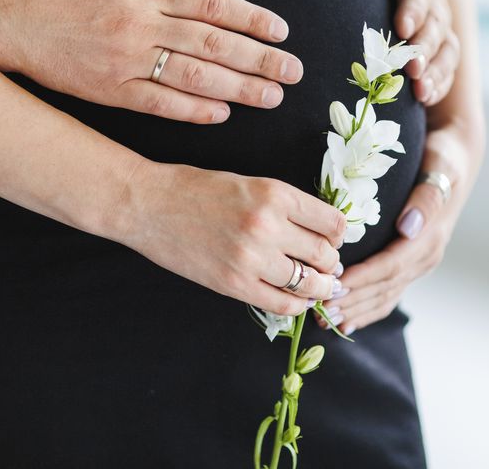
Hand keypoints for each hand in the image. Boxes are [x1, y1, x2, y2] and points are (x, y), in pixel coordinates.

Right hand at [0, 0, 303, 123]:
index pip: (214, 4)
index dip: (253, 19)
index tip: (282, 31)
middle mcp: (141, 23)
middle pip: (214, 44)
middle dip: (260, 59)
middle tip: (295, 72)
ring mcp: (125, 59)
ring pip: (194, 76)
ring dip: (238, 88)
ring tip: (272, 96)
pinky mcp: (107, 89)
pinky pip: (158, 103)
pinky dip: (191, 108)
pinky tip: (220, 112)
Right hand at [122, 159, 346, 315]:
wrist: (149, 204)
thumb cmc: (196, 188)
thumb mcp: (249, 183)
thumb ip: (285, 205)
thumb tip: (321, 231)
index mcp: (276, 193)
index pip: (333, 222)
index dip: (339, 234)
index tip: (334, 239)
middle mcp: (269, 225)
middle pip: (325, 254)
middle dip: (331, 263)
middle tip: (328, 266)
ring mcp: (251, 258)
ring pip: (309, 283)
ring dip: (320, 288)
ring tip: (319, 286)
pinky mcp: (234, 283)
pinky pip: (282, 304)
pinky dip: (297, 305)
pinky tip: (298, 300)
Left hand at [314, 120, 482, 333]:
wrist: (456, 158)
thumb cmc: (442, 159)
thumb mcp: (440, 169)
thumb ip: (426, 199)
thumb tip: (409, 227)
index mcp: (429, 238)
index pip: (390, 266)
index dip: (362, 278)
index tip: (334, 286)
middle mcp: (425, 257)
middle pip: (384, 287)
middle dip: (352, 300)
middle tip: (319, 309)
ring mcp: (418, 264)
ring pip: (384, 296)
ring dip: (355, 310)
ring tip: (324, 319)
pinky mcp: (410, 265)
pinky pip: (388, 294)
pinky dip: (367, 310)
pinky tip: (347, 322)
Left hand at [352, 0, 459, 105]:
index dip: (413, 6)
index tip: (401, 27)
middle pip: (435, 23)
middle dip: (424, 48)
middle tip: (410, 69)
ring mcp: (437, 22)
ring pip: (445, 48)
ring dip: (434, 71)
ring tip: (419, 90)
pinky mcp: (435, 45)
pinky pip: (444, 67)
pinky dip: (437, 83)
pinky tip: (423, 99)